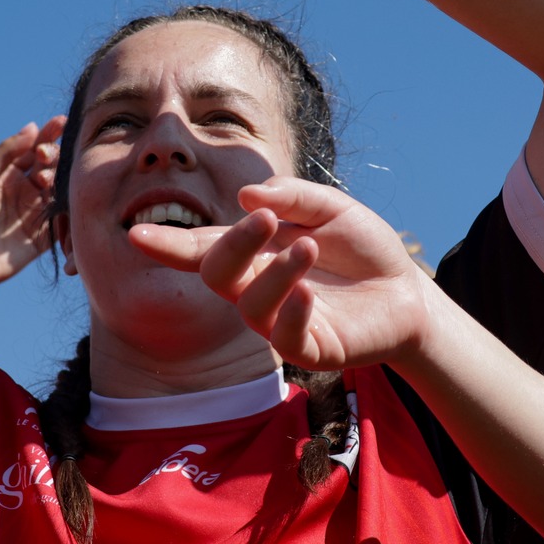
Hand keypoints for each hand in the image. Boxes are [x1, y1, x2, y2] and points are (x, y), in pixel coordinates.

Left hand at [0, 118, 64, 293]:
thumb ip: (6, 152)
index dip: (48, 135)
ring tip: (43, 179)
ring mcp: (36, 212)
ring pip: (60, 188)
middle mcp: (25, 191)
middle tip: (44, 156)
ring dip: (58, 177)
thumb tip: (32, 128)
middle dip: (52, 154)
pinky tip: (67, 195)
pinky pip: (64, 217)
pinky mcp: (44, 235)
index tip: (60, 122)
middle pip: (50, 166)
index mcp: (8, 175)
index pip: (33, 150)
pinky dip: (69, 204)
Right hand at [130, 178, 436, 370]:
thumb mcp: (333, 208)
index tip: (136, 235)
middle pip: (217, 273)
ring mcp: (279, 321)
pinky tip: (308, 293)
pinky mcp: (309, 349)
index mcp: (254, 252)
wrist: (408, 291)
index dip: (168, 244)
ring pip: (250, 304)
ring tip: (307, 247)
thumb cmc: (362, 249)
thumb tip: (247, 194)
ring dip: (273, 272)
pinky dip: (290, 312)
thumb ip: (294, 197)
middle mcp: (257, 288)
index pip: (202, 247)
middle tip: (263, 219)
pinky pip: (284, 338)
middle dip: (232, 244)